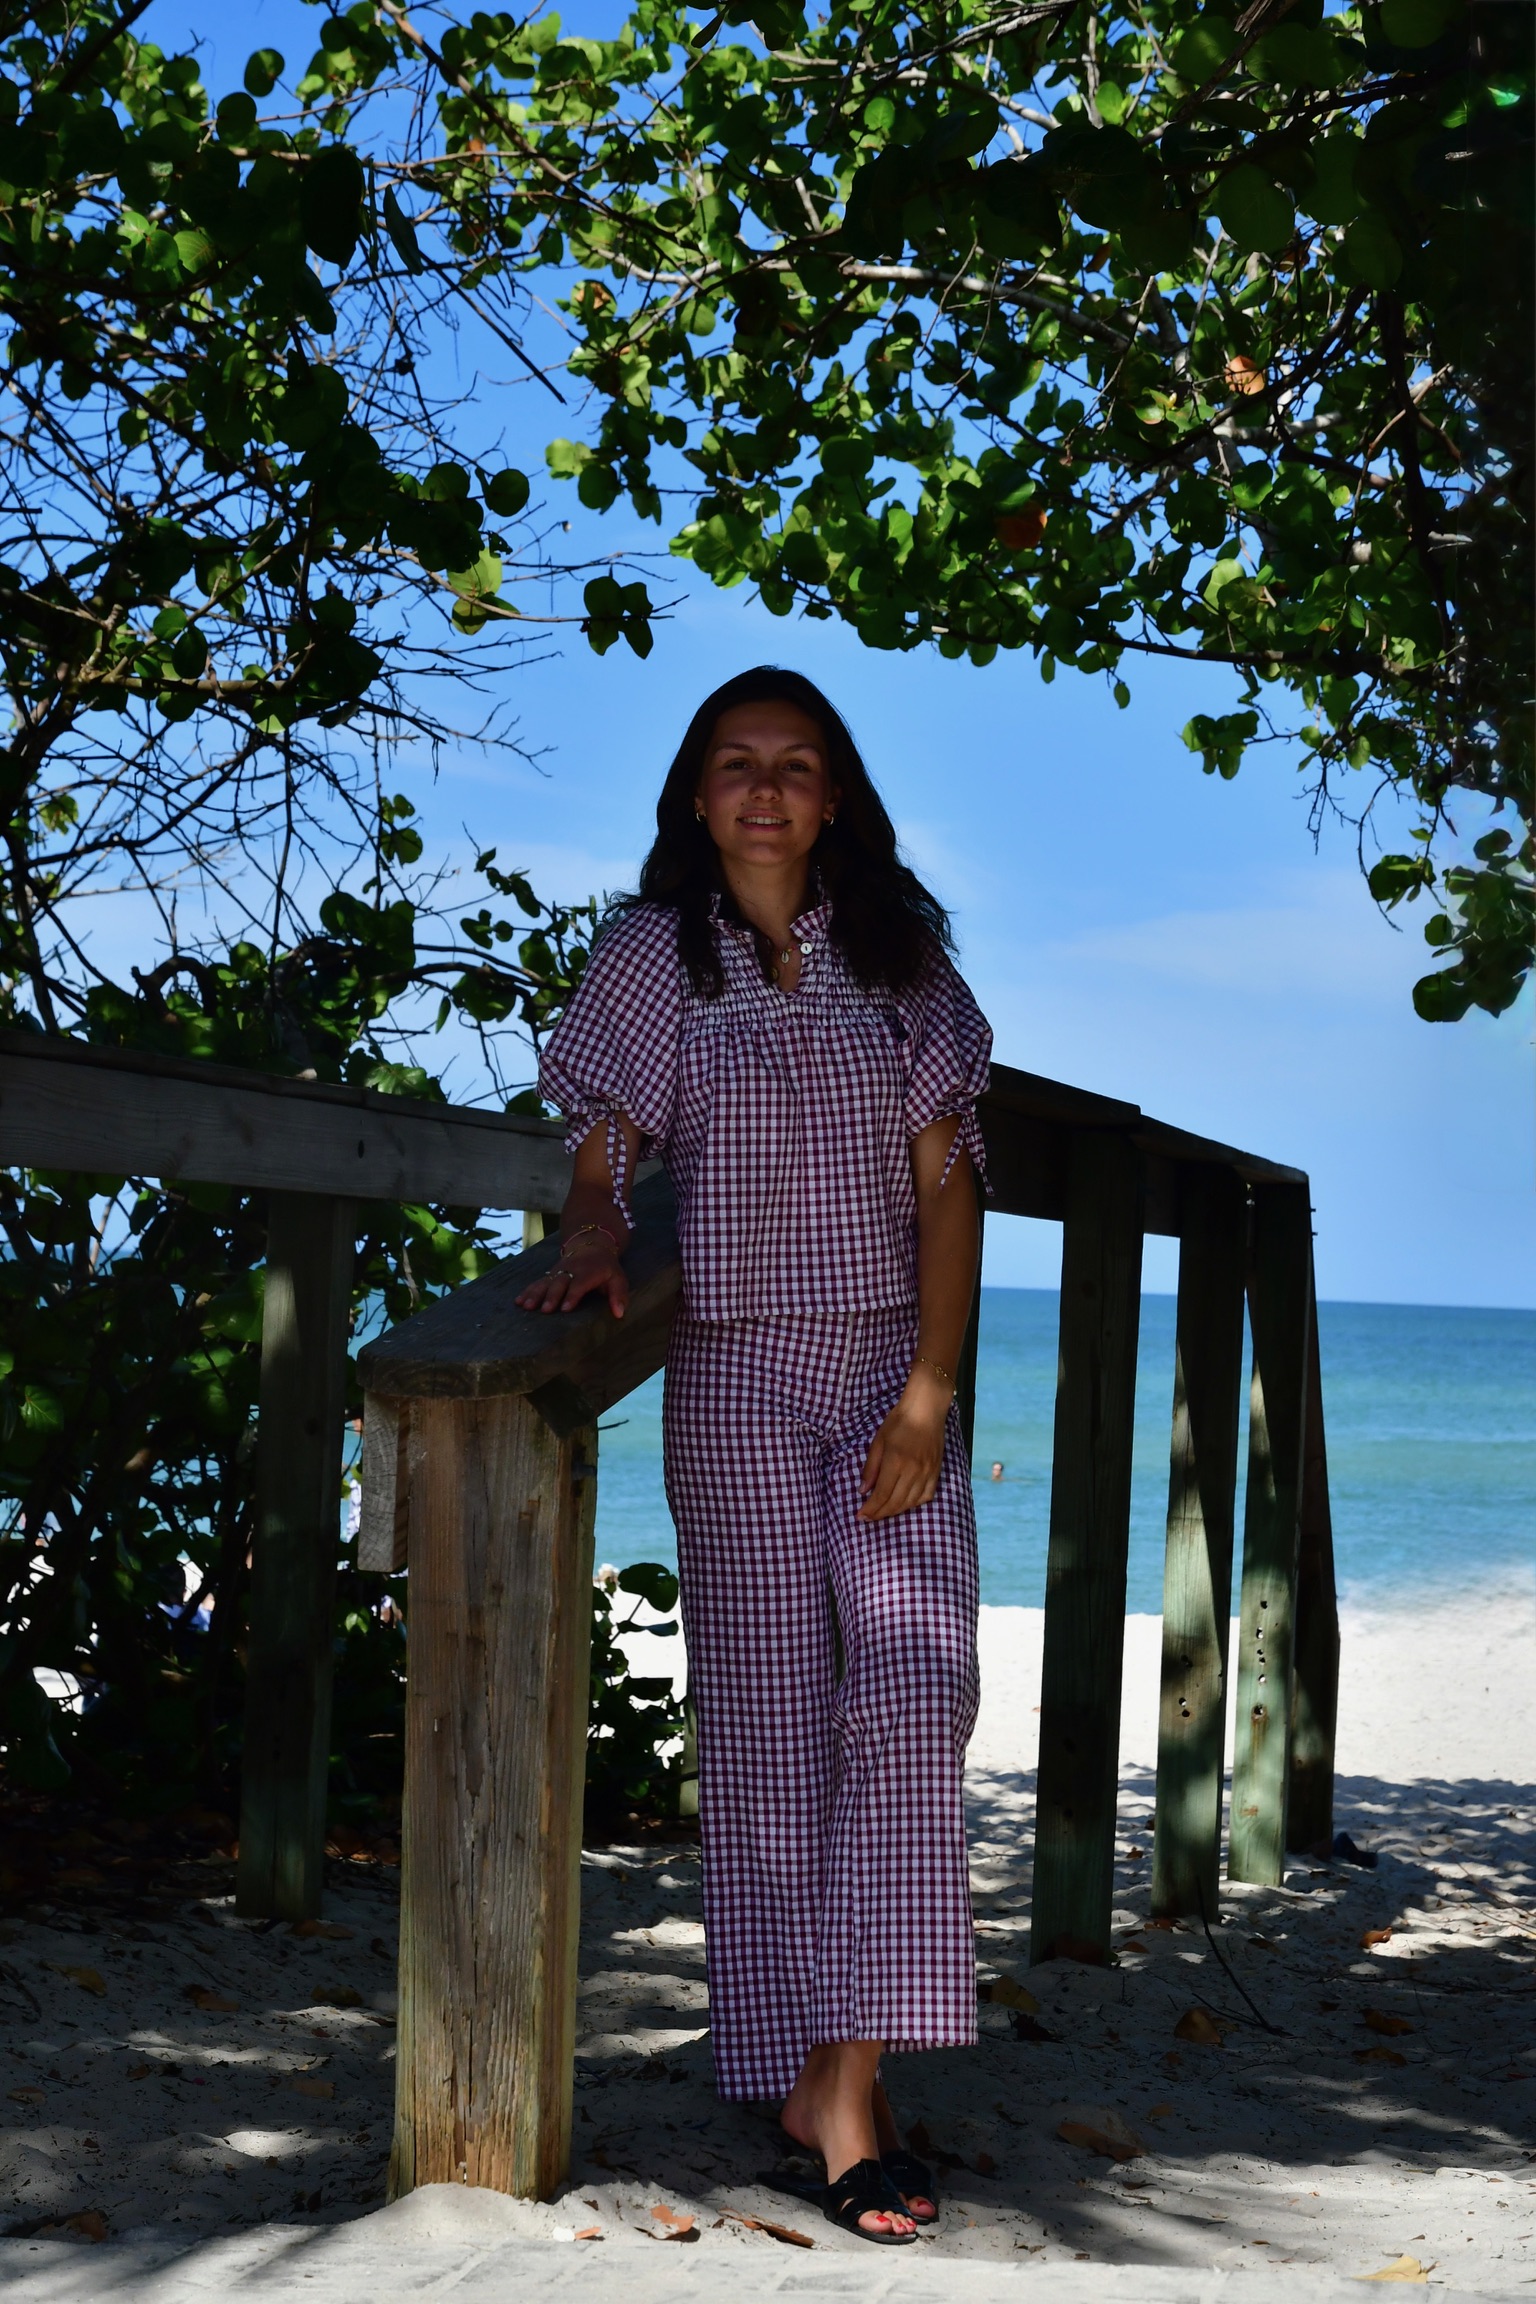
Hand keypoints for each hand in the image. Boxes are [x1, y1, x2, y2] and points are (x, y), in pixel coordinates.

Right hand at [515, 1236, 628, 1319]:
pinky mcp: (551, 1274)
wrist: (591, 1244)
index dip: (572, 1295)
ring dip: (535, 1294)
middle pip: (559, 1283)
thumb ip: (619, 1295)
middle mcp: (571, 1271)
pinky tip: (518, 1302)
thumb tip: (619, 1314)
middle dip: (551, 1296)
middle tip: (545, 1310)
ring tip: (526, 1306)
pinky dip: (528, 1291)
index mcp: (589, 1272)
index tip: (565, 1309)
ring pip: (545, 1282)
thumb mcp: (618, 1278)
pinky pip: (538, 1282)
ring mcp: (559, 1272)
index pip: (580, 1284)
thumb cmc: (606, 1268)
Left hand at [858, 1372, 950, 1521]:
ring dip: (895, 1511)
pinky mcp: (936, 1471)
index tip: (860, 1516)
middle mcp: (912, 1471)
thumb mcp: (878, 1441)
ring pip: (910, 1502)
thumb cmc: (898, 1421)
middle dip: (880, 1513)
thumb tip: (863, 1491)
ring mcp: (927, 1473)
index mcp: (895, 1463)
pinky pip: (926, 1496)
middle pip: (895, 1502)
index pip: (881, 1495)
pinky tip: (905, 1503)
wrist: (926, 1409)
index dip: (870, 1509)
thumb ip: (870, 1468)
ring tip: (884, 1512)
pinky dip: (914, 1504)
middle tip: (869, 1517)